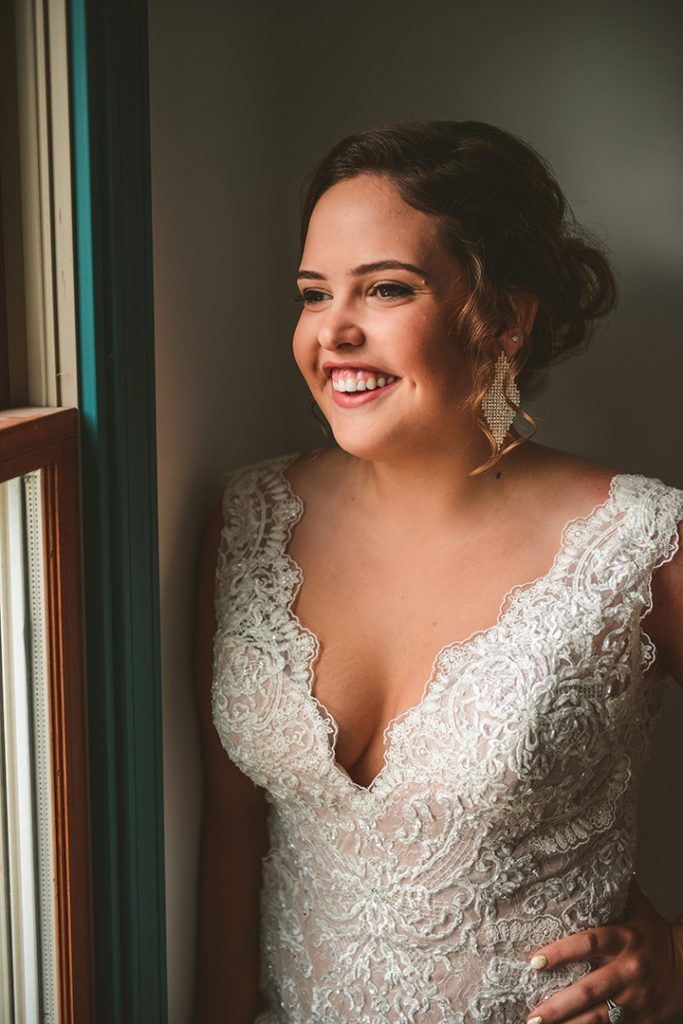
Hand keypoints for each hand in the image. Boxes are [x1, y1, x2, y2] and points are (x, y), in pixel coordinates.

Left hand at [525, 882, 682, 1023]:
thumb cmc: (656, 936)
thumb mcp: (639, 909)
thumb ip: (615, 889)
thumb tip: (592, 856)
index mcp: (624, 940)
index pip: (589, 944)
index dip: (561, 953)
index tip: (534, 961)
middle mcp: (628, 971)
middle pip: (590, 990)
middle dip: (559, 1005)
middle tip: (532, 1014)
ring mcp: (635, 1000)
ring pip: (599, 1018)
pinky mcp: (641, 1021)